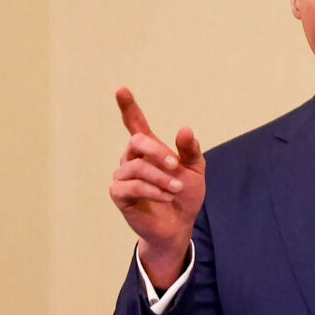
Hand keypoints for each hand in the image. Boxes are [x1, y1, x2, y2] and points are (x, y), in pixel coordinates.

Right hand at [109, 87, 205, 287]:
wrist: (179, 225)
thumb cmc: (185, 195)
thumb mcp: (195, 170)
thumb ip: (190, 150)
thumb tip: (185, 129)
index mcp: (149, 149)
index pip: (134, 123)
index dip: (128, 107)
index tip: (121, 89)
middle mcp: (132, 159)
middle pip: (137, 142)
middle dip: (158, 152)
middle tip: (176, 165)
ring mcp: (123, 176)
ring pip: (137, 167)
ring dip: (161, 177)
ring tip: (176, 188)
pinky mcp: (119, 195)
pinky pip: (132, 186)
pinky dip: (153, 190)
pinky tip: (166, 197)